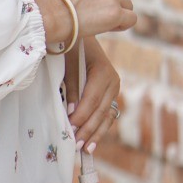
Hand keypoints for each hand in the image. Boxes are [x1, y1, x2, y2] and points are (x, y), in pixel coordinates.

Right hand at [35, 0, 135, 42]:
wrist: (49, 15)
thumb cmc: (53, 0)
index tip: (93, 1)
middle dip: (110, 3)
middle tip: (93, 14)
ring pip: (126, 5)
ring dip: (116, 14)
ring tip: (97, 21)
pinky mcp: (116, 12)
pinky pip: (131, 19)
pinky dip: (122, 25)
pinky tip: (108, 27)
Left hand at [64, 37, 119, 153]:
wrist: (83, 34)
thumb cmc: (72, 47)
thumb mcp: (69, 64)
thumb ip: (71, 87)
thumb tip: (72, 112)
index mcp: (103, 71)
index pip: (92, 99)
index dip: (82, 115)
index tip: (70, 128)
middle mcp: (113, 81)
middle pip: (101, 110)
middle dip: (88, 128)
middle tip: (77, 144)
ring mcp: (114, 88)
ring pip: (106, 115)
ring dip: (96, 133)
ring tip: (86, 149)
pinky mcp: (111, 94)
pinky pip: (107, 114)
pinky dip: (99, 128)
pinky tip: (93, 142)